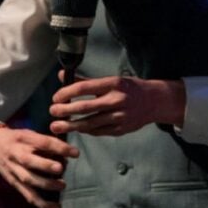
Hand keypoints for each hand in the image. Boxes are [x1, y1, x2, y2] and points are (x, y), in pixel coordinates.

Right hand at [0, 127, 78, 207]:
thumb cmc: (16, 139)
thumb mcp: (29, 134)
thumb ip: (46, 142)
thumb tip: (67, 153)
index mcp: (22, 139)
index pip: (42, 142)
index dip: (59, 147)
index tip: (75, 153)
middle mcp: (16, 154)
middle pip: (29, 161)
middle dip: (45, 165)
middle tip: (60, 168)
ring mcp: (14, 170)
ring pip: (28, 179)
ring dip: (46, 184)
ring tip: (62, 185)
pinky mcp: (14, 183)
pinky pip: (27, 195)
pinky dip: (42, 203)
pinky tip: (56, 207)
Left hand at [49, 76, 185, 136]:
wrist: (154, 101)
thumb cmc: (129, 88)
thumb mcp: (111, 80)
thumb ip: (85, 81)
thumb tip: (61, 75)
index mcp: (113, 84)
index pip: (85, 88)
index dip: (67, 93)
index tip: (55, 97)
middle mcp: (117, 100)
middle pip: (86, 108)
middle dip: (66, 111)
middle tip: (52, 112)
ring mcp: (120, 117)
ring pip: (91, 123)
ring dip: (72, 126)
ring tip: (57, 126)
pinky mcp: (121, 129)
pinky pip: (99, 131)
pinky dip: (86, 130)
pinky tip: (77, 129)